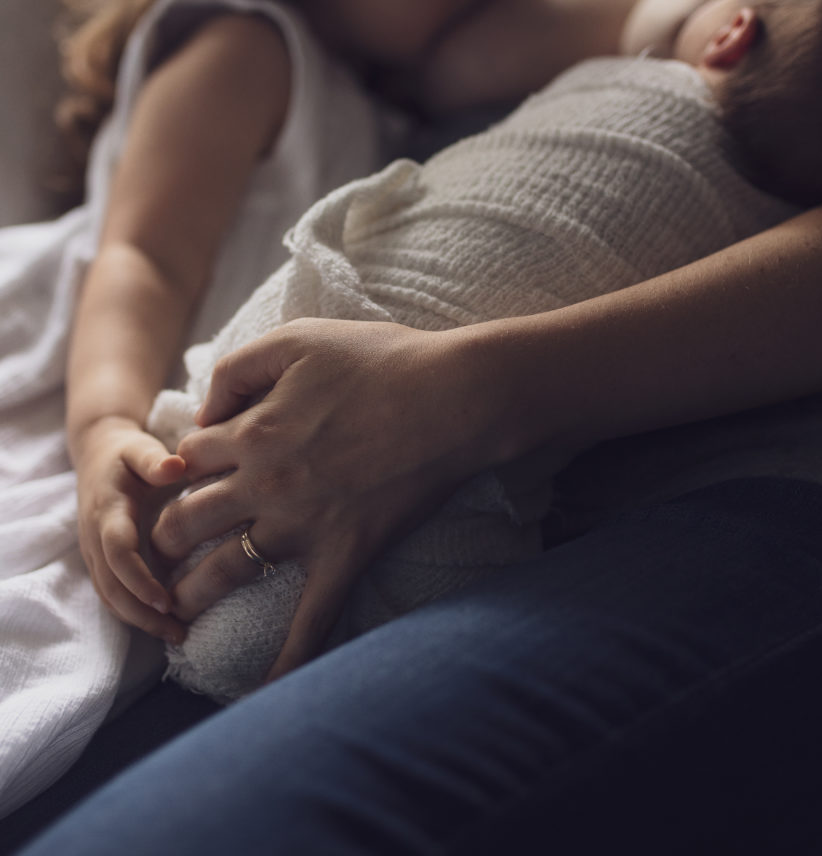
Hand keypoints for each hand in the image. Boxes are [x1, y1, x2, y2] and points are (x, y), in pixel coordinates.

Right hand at [74, 416, 186, 642]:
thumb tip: (176, 466)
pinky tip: (162, 623)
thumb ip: (156, 459)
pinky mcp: (100, 559)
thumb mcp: (141, 448)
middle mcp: (95, 537)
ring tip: (177, 634)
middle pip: (111, 586)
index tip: (165, 601)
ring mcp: (94, 551)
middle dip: (141, 613)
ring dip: (138, 619)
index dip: (138, 580)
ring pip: (108, 595)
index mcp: (108, 511)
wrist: (99, 453)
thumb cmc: (129, 452)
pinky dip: (133, 612)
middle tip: (179, 631)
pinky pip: (111, 592)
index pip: (118, 553)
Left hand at [151, 318, 504, 680]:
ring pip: (224, 571)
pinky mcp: (347, 553)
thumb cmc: (383, 360)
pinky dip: (289, 658)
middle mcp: (265, 485)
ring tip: (178, 612)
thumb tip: (205, 410)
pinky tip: (267, 687)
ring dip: (193, 594)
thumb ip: (239, 367)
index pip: (185, 460)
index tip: (187, 475)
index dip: (178, 466)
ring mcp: (304, 526)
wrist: (456, 397)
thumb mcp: (300, 338)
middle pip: (184, 521)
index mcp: (251, 433)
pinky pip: (313, 617)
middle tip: (161, 552)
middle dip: (163, 539)